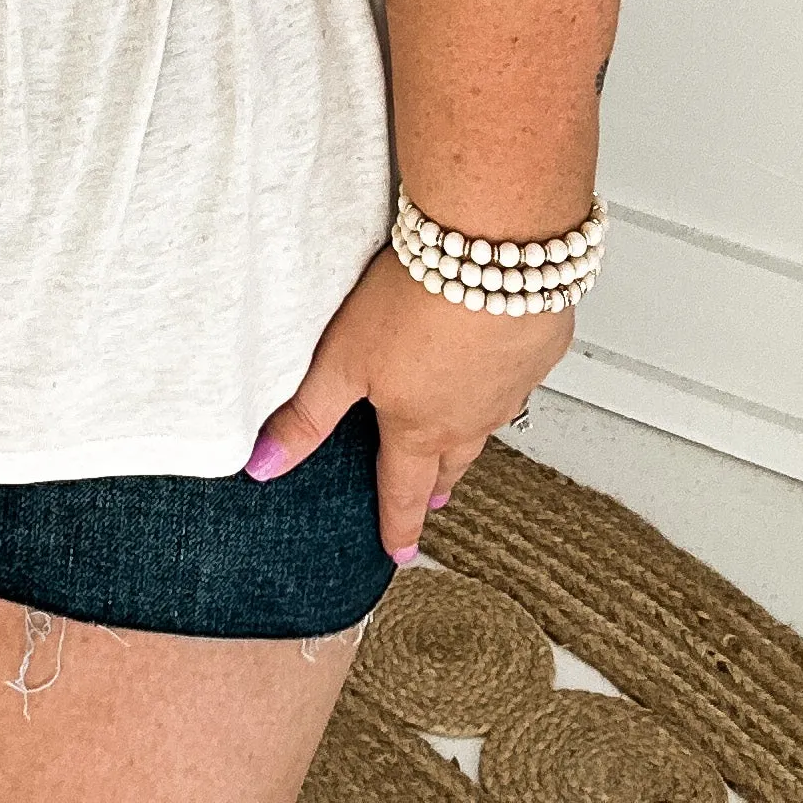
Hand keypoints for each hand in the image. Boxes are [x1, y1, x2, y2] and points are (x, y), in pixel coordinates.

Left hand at [242, 248, 572, 560]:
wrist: (491, 251)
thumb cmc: (414, 302)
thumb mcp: (343, 361)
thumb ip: (307, 416)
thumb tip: (265, 465)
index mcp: (420, 427)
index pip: (404, 491)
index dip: (398, 525)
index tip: (398, 551)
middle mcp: (471, 417)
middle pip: (451, 462)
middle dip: (437, 483)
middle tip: (432, 499)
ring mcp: (511, 385)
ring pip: (489, 422)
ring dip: (471, 434)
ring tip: (459, 438)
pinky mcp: (537, 346)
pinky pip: (520, 375)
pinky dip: (505, 376)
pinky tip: (496, 358)